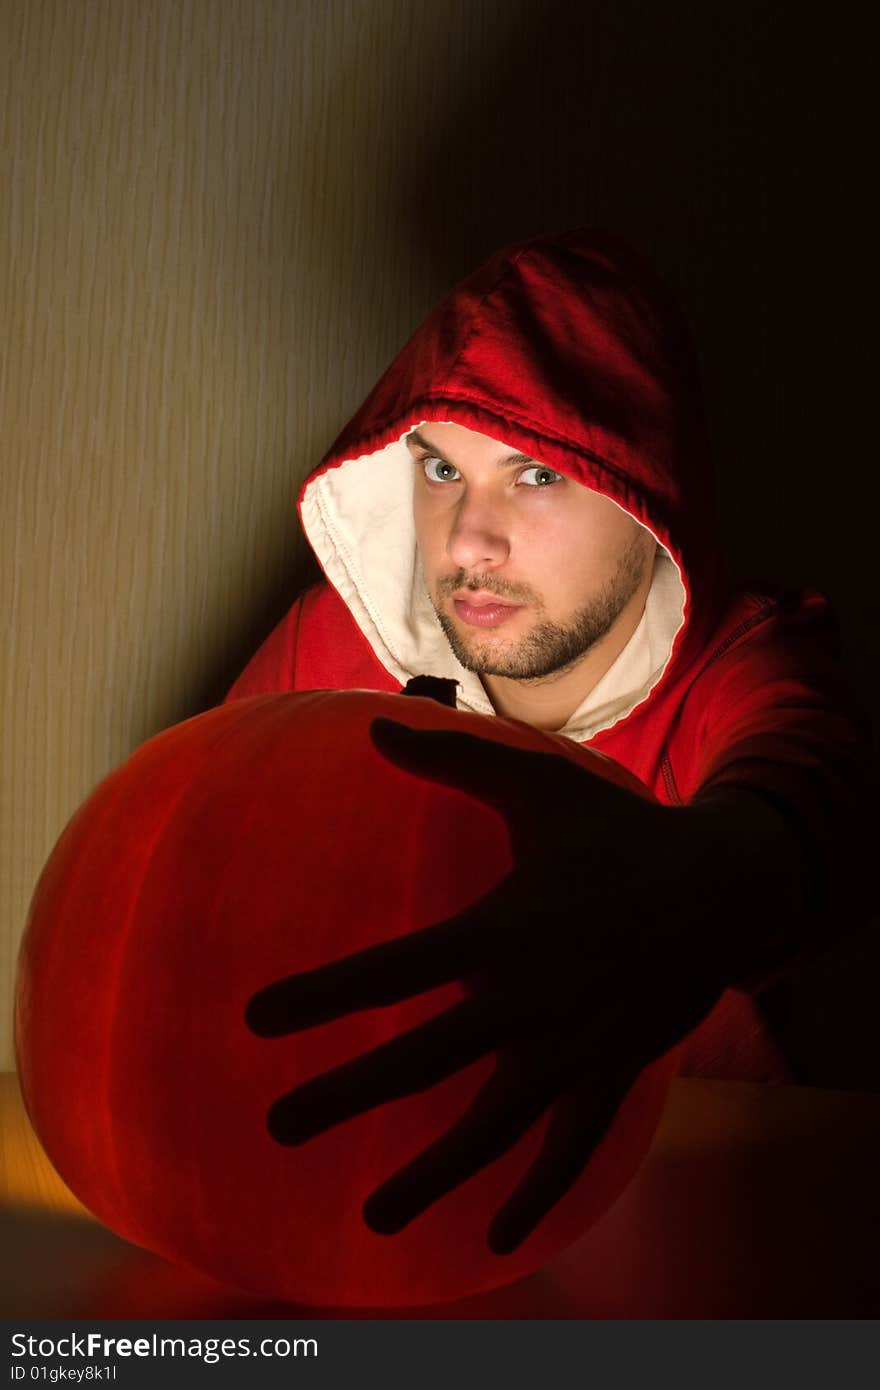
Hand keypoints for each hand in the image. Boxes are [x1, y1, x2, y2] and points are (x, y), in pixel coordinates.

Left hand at [246, 720, 728, 1252]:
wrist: (719, 888)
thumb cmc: (615, 833)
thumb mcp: (538, 788)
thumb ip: (453, 762)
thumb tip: (374, 724)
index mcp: (503, 929)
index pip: (394, 969)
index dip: (324, 994)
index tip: (256, 1018)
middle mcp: (530, 999)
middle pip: (424, 1060)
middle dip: (347, 1096)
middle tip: (277, 1127)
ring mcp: (573, 1048)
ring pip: (491, 1127)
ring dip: (431, 1174)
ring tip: (373, 1218)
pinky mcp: (610, 1075)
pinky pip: (570, 1149)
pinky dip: (536, 1194)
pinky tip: (496, 1237)